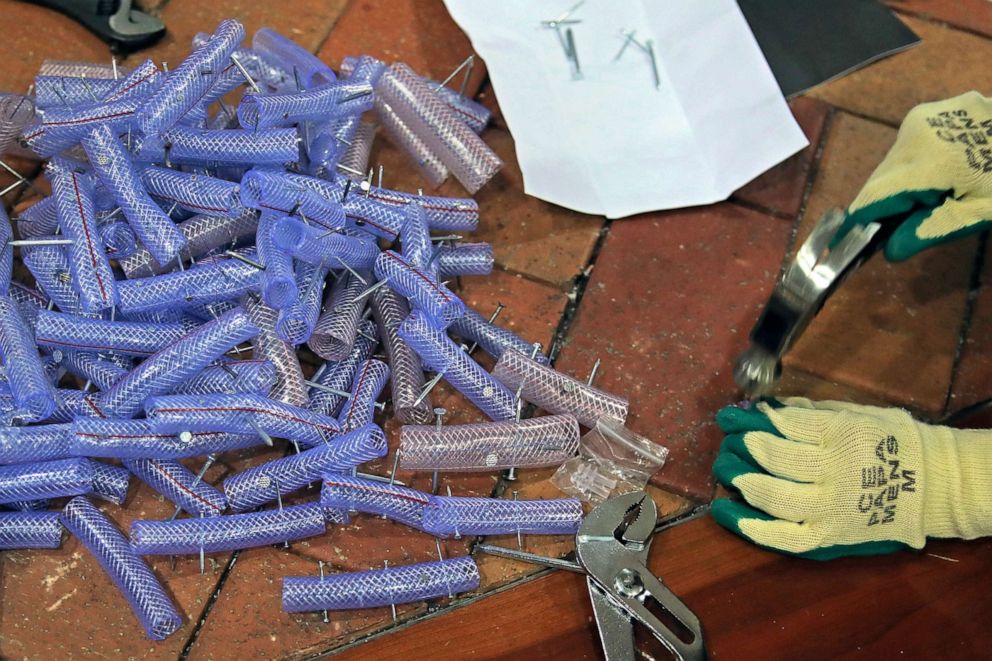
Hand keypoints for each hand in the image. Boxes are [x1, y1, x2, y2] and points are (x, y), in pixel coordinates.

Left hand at [711, 398, 991, 559]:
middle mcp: (835, 472)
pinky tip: (725, 510)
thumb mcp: (853, 414)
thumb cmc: (887, 441)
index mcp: (842, 435)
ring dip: (741, 482)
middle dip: (743, 448)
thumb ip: (808, 412)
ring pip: (774, 497)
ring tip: (725, 471)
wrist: (930, 485)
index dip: (751, 420)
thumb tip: (763, 409)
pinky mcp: (828, 535)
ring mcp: (831, 508)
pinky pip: (782, 536)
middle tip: (728, 443)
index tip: (729, 416)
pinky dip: (750, 526)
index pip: (786, 425)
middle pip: (775, 460)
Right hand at [839, 91, 991, 260]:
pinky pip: (913, 145)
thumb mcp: (979, 212)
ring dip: (903, 184)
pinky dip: (918, 165)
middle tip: (912, 222)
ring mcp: (926, 115)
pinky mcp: (935, 109)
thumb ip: (929, 231)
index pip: (874, 198)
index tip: (839, 242)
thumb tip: (889, 251)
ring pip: (896, 161)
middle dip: (889, 205)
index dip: (857, 222)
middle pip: (883, 178)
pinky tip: (946, 172)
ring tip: (939, 192)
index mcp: (927, 160)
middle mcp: (916, 131)